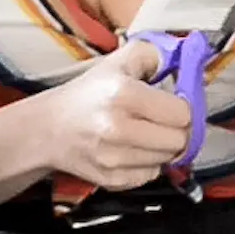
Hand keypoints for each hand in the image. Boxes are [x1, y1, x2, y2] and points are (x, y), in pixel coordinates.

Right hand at [27, 41, 193, 189]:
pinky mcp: (112, 179)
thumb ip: (155, 54)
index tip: (173, 103)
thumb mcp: (118, 62)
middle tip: (161, 119)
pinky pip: (151, 175)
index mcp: (123, 94)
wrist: (49, 129)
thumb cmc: (87, 95)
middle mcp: (118, 128)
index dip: (182, 106)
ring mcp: (114, 158)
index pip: (183, 113)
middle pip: (180, 139)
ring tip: (144, 132)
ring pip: (168, 159)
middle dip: (176, 128)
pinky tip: (132, 149)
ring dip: (162, 146)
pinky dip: (147, 163)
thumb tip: (185, 61)